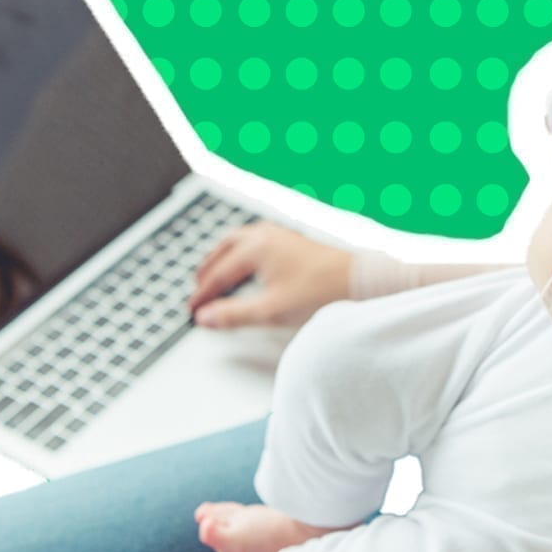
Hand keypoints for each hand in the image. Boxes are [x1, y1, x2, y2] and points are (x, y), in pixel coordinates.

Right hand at [188, 220, 352, 328]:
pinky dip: (241, 250)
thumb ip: (234, 315)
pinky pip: (255, 238)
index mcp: (256, 247)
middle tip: (197, 290)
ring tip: (215, 274)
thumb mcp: (272, 311)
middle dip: (208, 270)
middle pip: (224, 250)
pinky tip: (248, 262)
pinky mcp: (292, 239)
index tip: (193, 310)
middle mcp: (266, 235)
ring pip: (240, 240)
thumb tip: (205, 317)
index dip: (203, 294)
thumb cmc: (321, 292)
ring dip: (223, 257)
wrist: (358, 281)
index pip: (219, 273)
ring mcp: (280, 234)